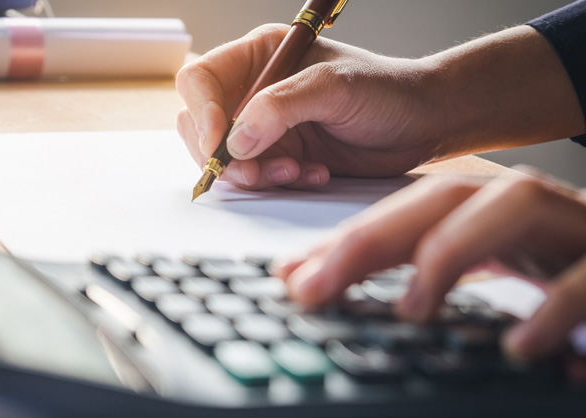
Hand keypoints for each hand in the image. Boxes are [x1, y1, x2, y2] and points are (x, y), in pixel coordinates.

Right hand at [177, 23, 440, 189]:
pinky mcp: (277, 156)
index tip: (221, 145)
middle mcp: (253, 90)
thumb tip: (235, 141)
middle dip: (224, 156)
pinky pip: (253, 178)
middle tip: (258, 173)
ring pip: (224, 158)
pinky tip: (313, 174)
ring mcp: (263, 126)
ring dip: (254, 174)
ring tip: (297, 171)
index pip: (200, 81)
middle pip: (200, 125)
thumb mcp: (336, 87)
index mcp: (259, 56)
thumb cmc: (387, 91)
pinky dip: (276, 184)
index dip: (202, 113)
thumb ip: (282, 107)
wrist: (422, 124)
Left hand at [276, 171, 585, 359]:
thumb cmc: (563, 270)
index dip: (345, 240)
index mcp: (487, 213)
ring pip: (516, 205)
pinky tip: (520, 347)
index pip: (406, 213)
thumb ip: (419, 276)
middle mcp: (525, 209)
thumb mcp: (486, 270)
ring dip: (453, 250)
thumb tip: (325, 285)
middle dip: (372, 238)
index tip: (290, 276)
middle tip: (315, 288)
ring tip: (412, 308)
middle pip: (443, 199)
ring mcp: (574, 228)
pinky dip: (553, 309)